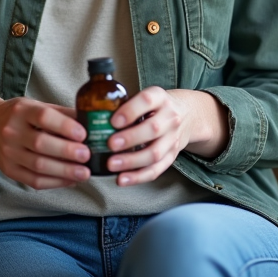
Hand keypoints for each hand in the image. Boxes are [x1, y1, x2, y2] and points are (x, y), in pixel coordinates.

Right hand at [0, 92, 91, 189]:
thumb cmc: (19, 115)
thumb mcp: (36, 105)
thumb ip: (61, 113)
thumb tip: (90, 123)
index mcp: (21, 111)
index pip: (43, 117)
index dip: (64, 126)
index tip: (83, 133)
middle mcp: (11, 131)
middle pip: (40, 144)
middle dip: (67, 152)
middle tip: (87, 155)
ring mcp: (8, 153)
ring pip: (38, 166)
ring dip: (64, 172)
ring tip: (84, 173)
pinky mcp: (9, 170)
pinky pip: (33, 181)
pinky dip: (54, 183)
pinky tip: (70, 181)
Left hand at [103, 88, 227, 186]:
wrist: (186, 114)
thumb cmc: (154, 106)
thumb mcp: (144, 97)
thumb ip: (123, 104)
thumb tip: (90, 115)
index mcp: (160, 98)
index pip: (147, 101)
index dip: (130, 111)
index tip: (113, 121)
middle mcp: (170, 117)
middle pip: (153, 129)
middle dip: (130, 138)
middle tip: (109, 144)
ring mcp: (172, 139)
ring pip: (155, 153)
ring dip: (131, 161)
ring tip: (111, 165)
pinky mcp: (172, 156)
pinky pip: (156, 170)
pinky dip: (138, 177)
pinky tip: (121, 179)